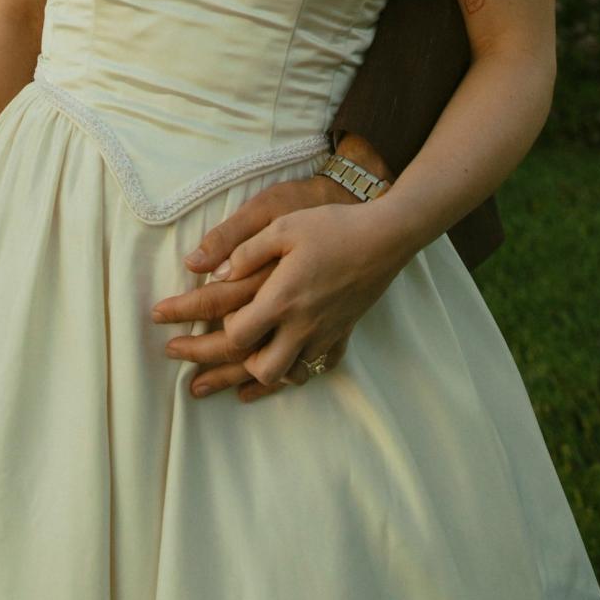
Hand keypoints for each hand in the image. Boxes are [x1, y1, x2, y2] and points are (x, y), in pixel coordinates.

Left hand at [210, 199, 404, 389]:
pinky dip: (305, 364)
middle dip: (244, 363)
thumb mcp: (283, 226)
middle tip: (241, 340)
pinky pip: (323, 364)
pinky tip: (298, 351)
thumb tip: (215, 272)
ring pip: (294, 374)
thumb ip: (246, 250)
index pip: (239, 336)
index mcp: (282, 299)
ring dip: (274, 367)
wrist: (385, 236)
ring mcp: (326, 333)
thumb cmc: (332, 226)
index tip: (227, 310)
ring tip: (263, 350)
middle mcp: (303, 325)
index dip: (226, 327)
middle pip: (265, 369)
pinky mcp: (344, 332)